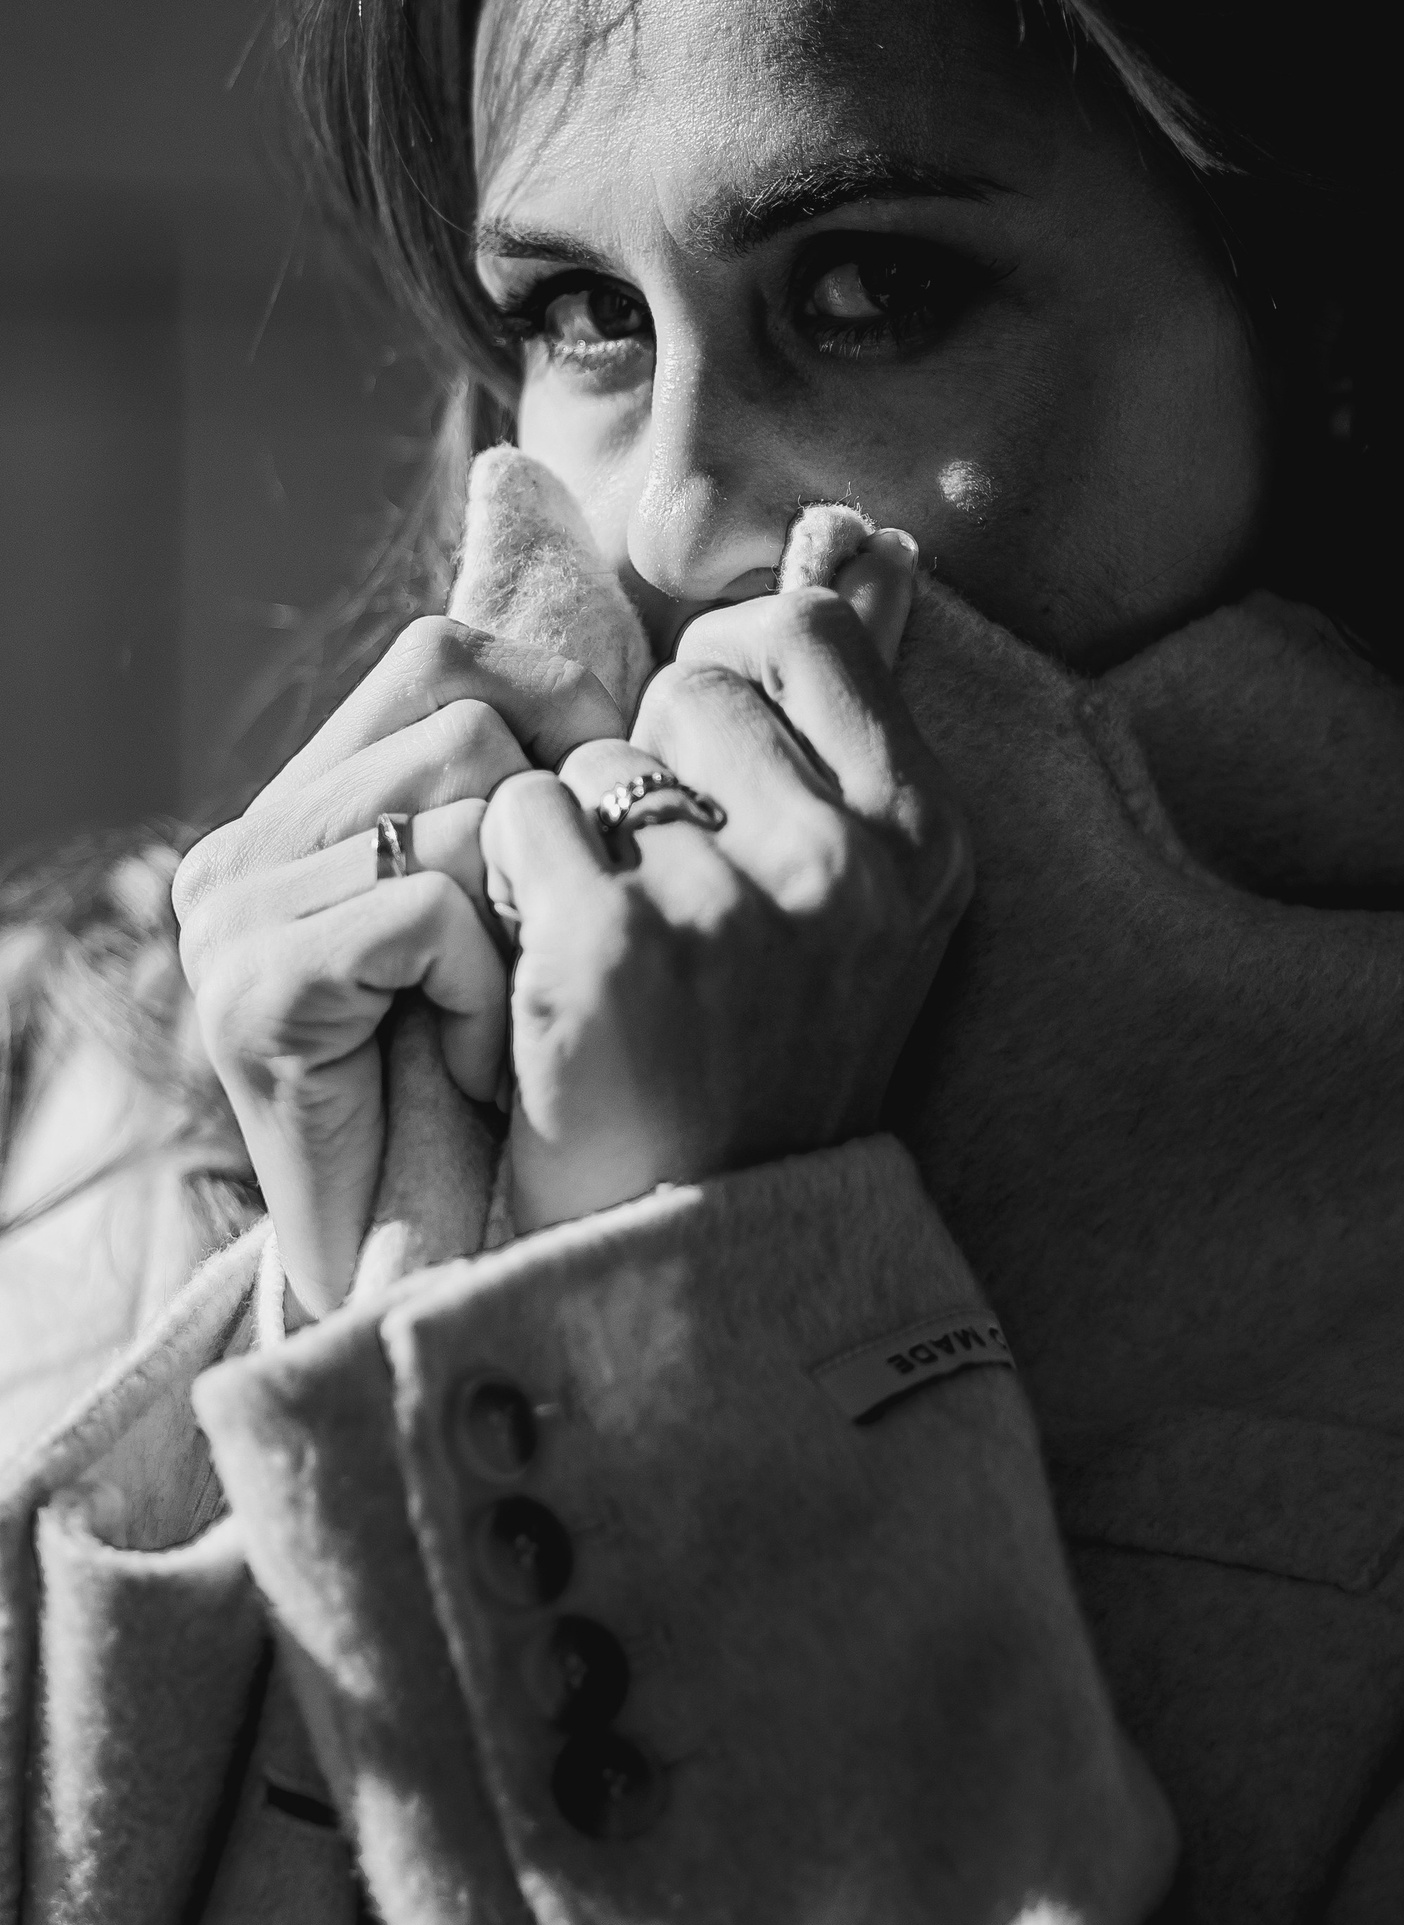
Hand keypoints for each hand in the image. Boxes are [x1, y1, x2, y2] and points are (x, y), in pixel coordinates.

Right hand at [173, 618, 623, 1317]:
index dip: (554, 704)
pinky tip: (477, 1065)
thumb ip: (535, 782)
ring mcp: (231, 916)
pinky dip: (482, 986)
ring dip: (524, 923)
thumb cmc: (521, 1086)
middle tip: (547, 952)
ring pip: (462, 811)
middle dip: (550, 827)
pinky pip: (428, 909)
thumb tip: (650, 679)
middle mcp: (247, 845)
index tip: (603, 805)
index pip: (440, 657)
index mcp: (304, 805)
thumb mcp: (529, 902)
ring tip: (506, 1021)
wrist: (448, 1266)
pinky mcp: (249, 991)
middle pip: (460, 721)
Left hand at [480, 548, 972, 1230]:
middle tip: (667, 893)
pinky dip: (512, 881)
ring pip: (597, 759)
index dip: (731, 671)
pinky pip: (521, 816)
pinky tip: (548, 972)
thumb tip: (874, 543)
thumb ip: (860, 717)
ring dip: (578, 836)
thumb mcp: (869, 895)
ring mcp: (727, 908)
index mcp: (922, 839)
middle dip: (653, 768)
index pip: (802, 632)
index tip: (707, 749)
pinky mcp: (608, 952)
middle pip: (689, 690)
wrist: (703, 1264)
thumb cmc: (770, 1058)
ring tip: (618, 951)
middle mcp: (843, 864)